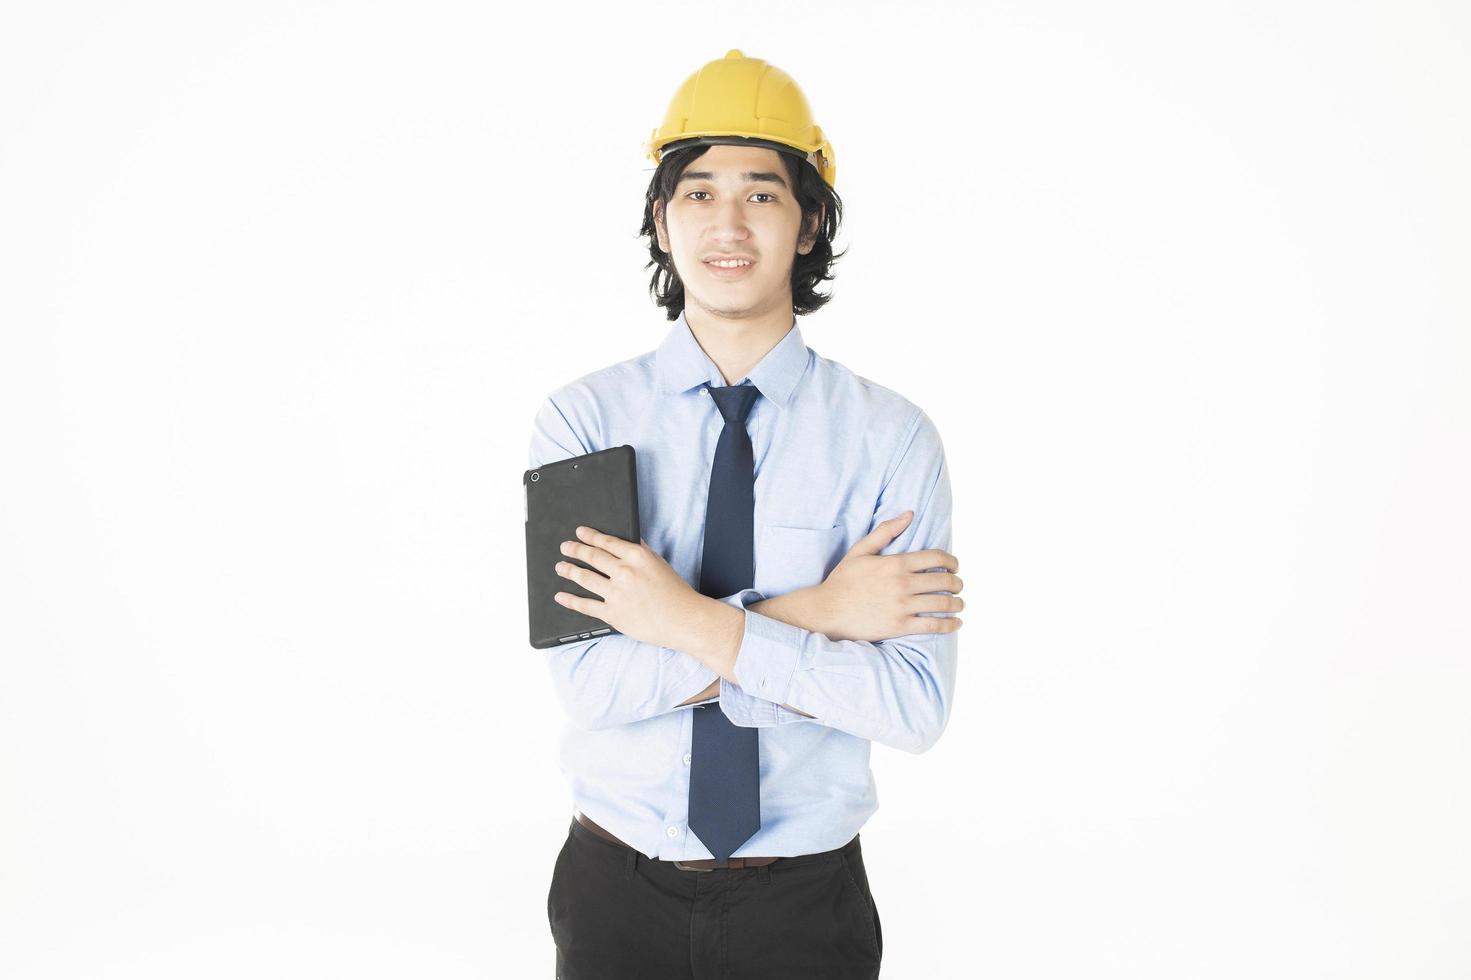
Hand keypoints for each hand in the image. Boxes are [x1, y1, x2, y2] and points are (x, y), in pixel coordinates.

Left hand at [552, 526, 700, 649]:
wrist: (684, 620)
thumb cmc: (676, 593)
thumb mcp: (659, 564)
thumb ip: (640, 552)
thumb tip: (626, 542)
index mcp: (637, 556)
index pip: (607, 542)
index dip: (590, 536)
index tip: (579, 532)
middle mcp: (624, 572)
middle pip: (592, 557)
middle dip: (575, 550)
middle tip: (565, 547)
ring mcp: (616, 593)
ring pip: (585, 578)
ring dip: (569, 571)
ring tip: (560, 567)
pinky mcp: (612, 614)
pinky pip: (585, 605)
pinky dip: (570, 600)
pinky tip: (561, 596)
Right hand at [815, 511, 964, 641]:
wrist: (826, 610)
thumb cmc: (842, 581)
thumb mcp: (860, 551)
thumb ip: (885, 532)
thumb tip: (908, 514)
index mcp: (896, 563)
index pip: (937, 557)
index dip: (952, 561)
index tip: (955, 566)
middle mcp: (902, 583)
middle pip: (944, 581)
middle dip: (957, 583)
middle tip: (959, 586)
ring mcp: (902, 605)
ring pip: (942, 603)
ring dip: (957, 604)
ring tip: (960, 604)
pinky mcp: (899, 626)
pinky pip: (933, 625)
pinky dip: (949, 624)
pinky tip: (955, 623)